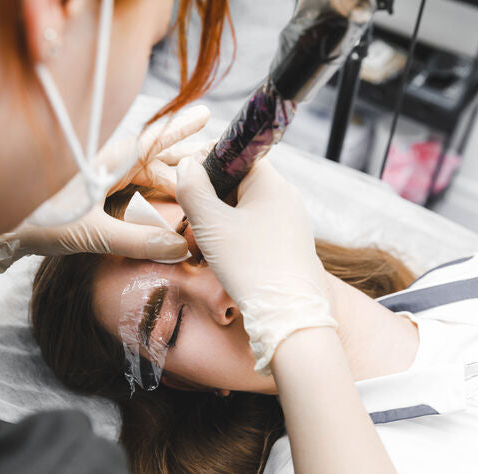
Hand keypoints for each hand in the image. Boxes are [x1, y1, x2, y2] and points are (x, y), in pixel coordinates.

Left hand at [17, 105, 211, 258]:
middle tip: (216, 154)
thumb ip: (136, 240)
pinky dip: (151, 192)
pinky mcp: (91, 196)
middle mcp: (103, 164)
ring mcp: (96, 179)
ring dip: (170, 176)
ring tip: (199, 177)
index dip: (179, 130)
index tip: (206, 114)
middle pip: (152, 158)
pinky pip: (129, 189)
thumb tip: (180, 247)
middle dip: (184, 157)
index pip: (150, 142)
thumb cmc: (37, 223)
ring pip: (141, 173)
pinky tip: (163, 198)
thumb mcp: (90, 233)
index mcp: (104, 161)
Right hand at [175, 157, 336, 374]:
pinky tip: (225, 258)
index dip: (207, 164)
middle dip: (211, 200)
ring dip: (221, 221)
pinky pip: (256, 228)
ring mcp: (291, 221)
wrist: (287, 314)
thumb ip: (192, 188)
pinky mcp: (290, 243)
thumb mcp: (210, 224)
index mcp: (271, 182)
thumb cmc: (249, 265)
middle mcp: (286, 196)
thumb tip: (186, 165)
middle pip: (238, 183)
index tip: (187, 185)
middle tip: (194, 222)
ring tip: (207, 245)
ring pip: (245, 208)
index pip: (235, 155)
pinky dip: (236, 237)